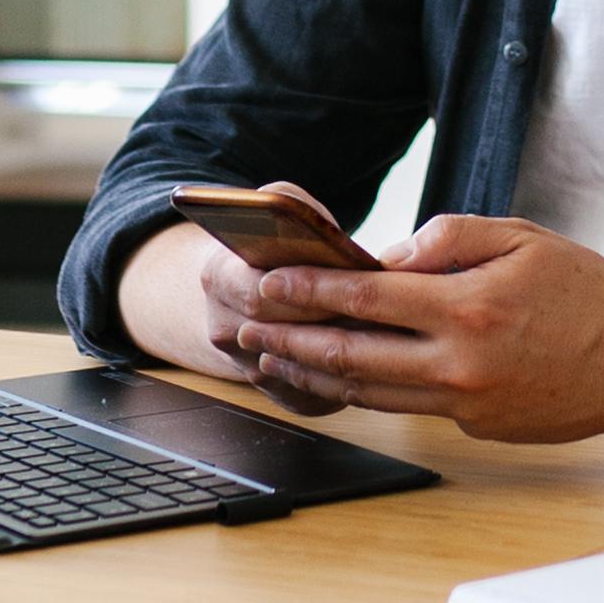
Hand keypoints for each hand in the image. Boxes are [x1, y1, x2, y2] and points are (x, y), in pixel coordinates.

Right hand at [119, 205, 358, 413]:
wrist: (245, 288)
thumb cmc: (273, 245)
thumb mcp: (275, 208)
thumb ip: (290, 205)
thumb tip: (308, 223)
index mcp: (219, 277)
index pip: (258, 292)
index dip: (305, 291)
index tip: (345, 281)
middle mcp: (224, 328)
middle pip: (280, 335)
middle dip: (331, 323)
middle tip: (380, 314)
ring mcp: (247, 368)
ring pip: (300, 371)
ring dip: (340, 357)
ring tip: (384, 337)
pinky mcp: (278, 395)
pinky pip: (311, 396)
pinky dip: (342, 382)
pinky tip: (371, 364)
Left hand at [231, 212, 603, 445]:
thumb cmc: (583, 291)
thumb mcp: (522, 238)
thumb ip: (450, 238)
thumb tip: (389, 257)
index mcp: (467, 307)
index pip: (368, 298)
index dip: (311, 290)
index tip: (270, 283)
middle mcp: (459, 363)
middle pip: (353, 356)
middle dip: (292, 343)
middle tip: (248, 333)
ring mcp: (466, 403)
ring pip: (372, 392)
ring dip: (318, 376)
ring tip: (277, 361)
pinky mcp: (476, 426)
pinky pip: (411, 406)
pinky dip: (370, 391)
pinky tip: (343, 378)